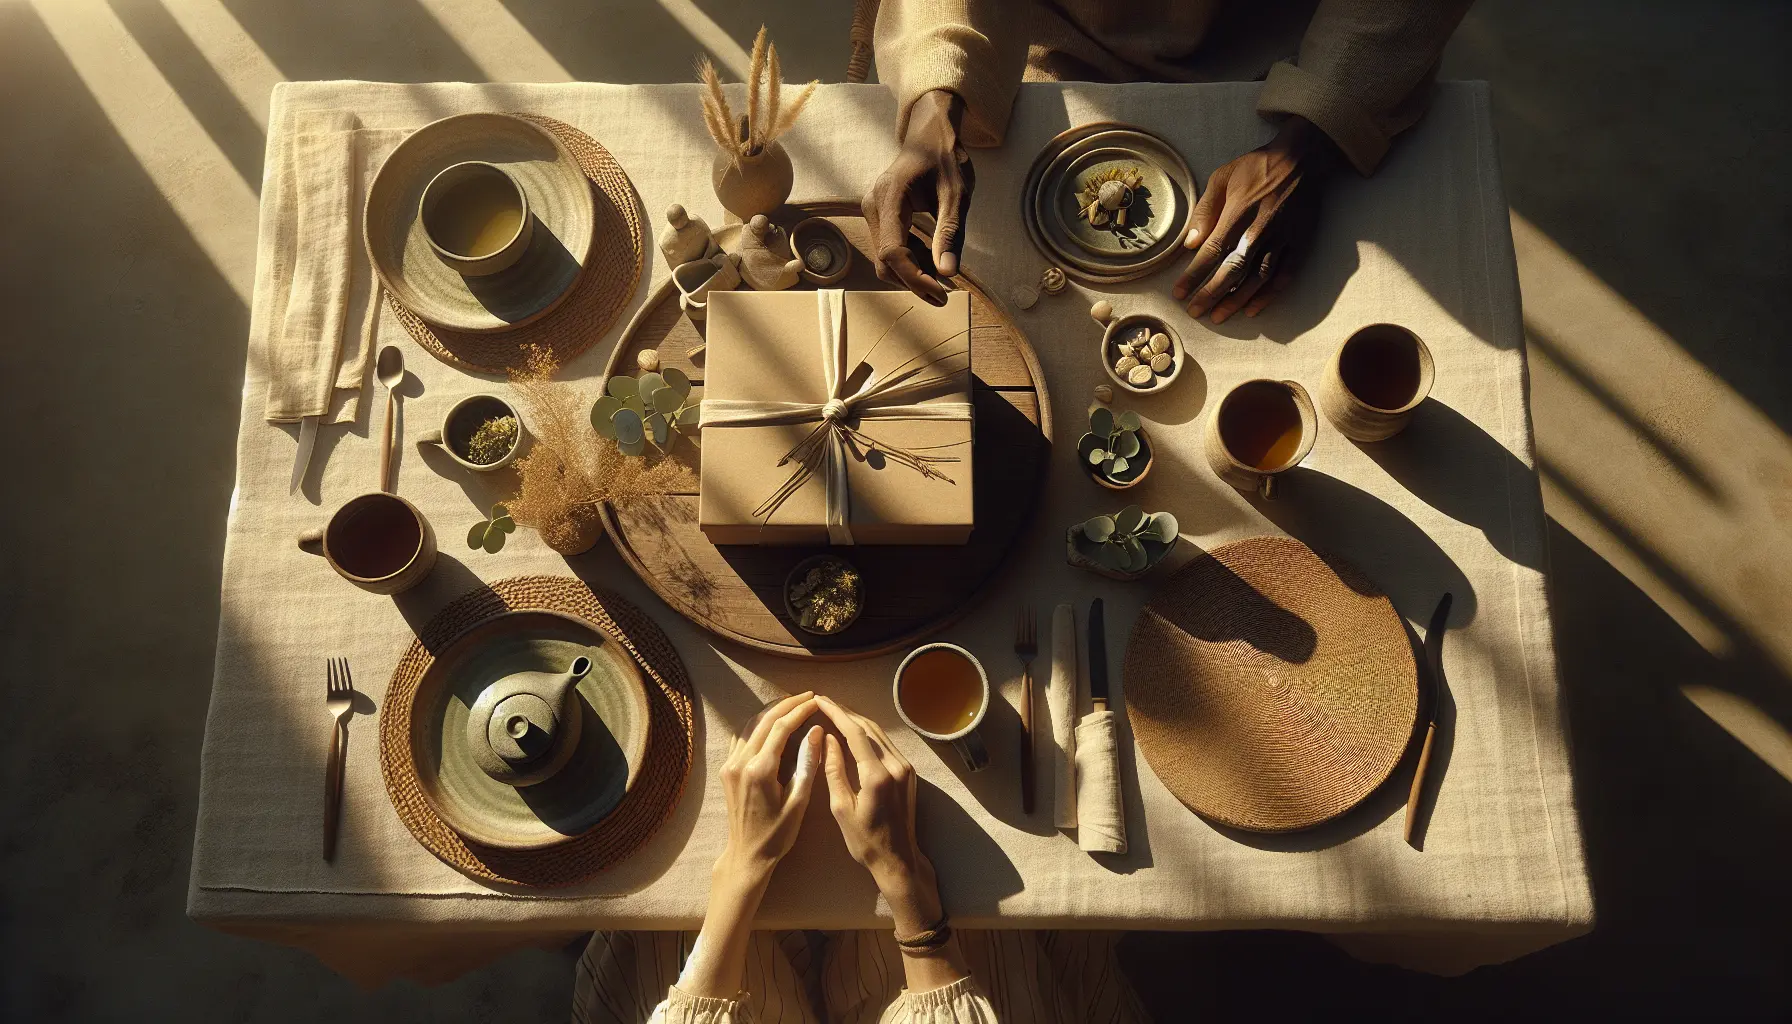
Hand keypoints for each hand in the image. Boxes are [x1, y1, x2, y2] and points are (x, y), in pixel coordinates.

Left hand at [683, 692, 821, 997]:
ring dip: (771, 712)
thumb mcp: (799, 802)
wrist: (747, 855)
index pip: (781, 728)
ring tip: (793, 704)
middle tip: (807, 696)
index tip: (816, 701)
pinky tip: (771, 723)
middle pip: (765, 721)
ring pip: (751, 725)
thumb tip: (815, 732)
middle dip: (787, 705)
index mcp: (760, 771)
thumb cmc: (777, 835)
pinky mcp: (727, 769)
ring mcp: (730, 765)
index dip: (800, 711)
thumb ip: (807, 765)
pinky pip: (742, 737)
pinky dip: (758, 724)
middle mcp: (741, 763)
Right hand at [815, 697, 935, 907]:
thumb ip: (834, 771)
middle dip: (845, 712)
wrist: (898, 858)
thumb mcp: (841, 808)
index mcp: (877, 775)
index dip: (836, 713)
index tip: (819, 700)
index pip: (854, 732)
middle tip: (824, 702)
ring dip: (857, 720)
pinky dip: (868, 734)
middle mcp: (896, 766)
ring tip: (835, 712)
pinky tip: (853, 732)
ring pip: (879, 733)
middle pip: (868, 727)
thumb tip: (827, 739)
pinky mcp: (908, 771)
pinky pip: (886, 744)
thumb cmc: (865, 840)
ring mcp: (905, 767)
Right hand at [863, 89, 972, 304]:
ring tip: (943, 270)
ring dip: (913, 271)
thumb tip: (947, 273)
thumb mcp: (956, 194)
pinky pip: (889, 247)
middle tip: (946, 293)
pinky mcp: (878, 216)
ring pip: (885, 259)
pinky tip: (932, 255)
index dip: (915, 278)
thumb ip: (950, 232)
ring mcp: (872, 211)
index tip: (941, 294)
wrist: (929, 135)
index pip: (893, 252)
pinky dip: (911, 259)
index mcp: (890, 197)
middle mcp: (873, 205)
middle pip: (885, 261)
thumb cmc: (945, 159)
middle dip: (914, 281)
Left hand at [1171, 116, 1341, 322]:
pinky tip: (1253, 309)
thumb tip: (1190, 243)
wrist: (1303, 158)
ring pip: (1258, 278)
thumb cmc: (1257, 167)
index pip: (1211, 252)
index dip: (1193, 276)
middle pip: (1232, 271)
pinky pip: (1285, 275)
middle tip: (1195, 312)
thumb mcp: (1223, 177)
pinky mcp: (1301, 243)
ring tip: (1219, 316)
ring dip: (1237, 300)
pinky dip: (1269, 295)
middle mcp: (1260, 230)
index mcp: (1238, 214)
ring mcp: (1283, 239)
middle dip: (1211, 294)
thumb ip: (1205, 211)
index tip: (1179, 293)